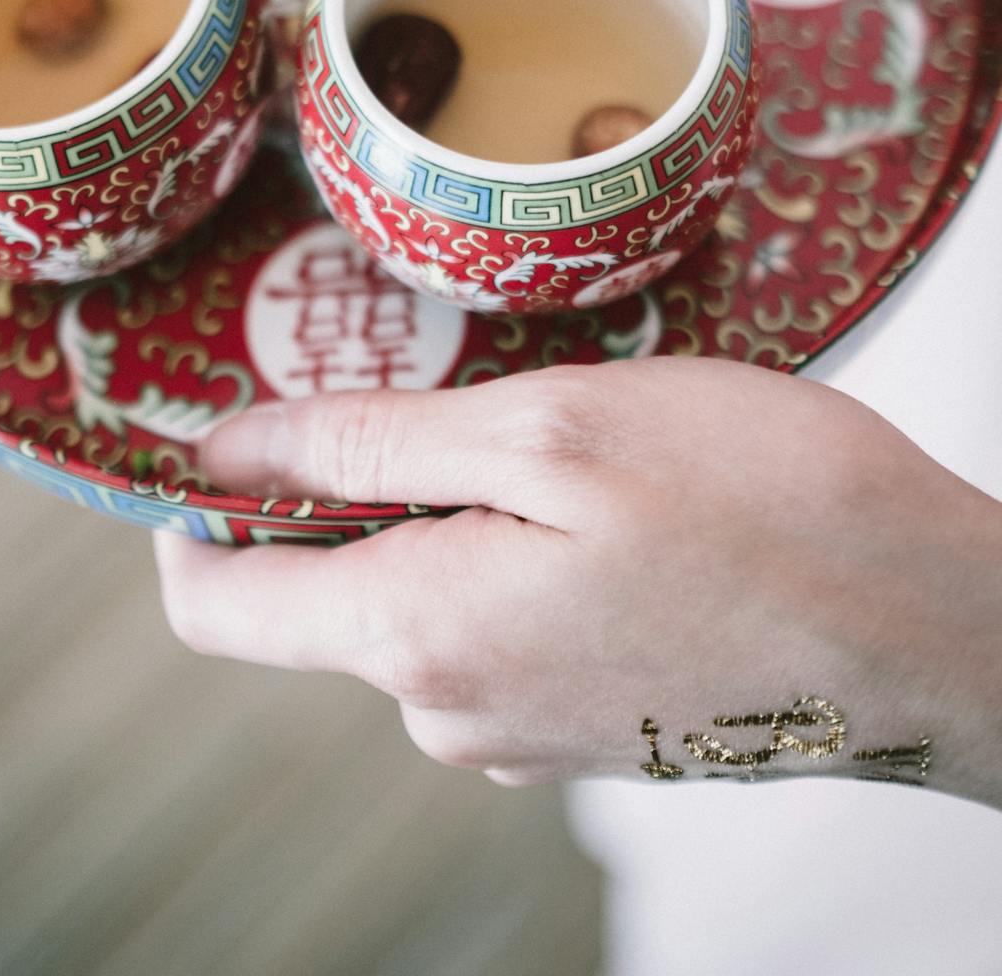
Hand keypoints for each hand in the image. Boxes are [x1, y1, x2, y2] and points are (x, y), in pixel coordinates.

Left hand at [156, 359, 1001, 803]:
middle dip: (356, 483)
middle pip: (329, 591)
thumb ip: (367, 442)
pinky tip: (608, 500)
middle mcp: (452, 712)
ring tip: (561, 433)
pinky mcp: (590, 725)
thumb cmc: (760, 505)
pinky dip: (516, 550)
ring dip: (453, 508)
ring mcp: (524, 733)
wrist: (934, 629)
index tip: (211, 430)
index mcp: (419, 637)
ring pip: (423, 596)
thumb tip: (225, 449)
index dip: (188, 518)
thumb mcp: (547, 429)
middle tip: (450, 382)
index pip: (220, 609)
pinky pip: (500, 625)